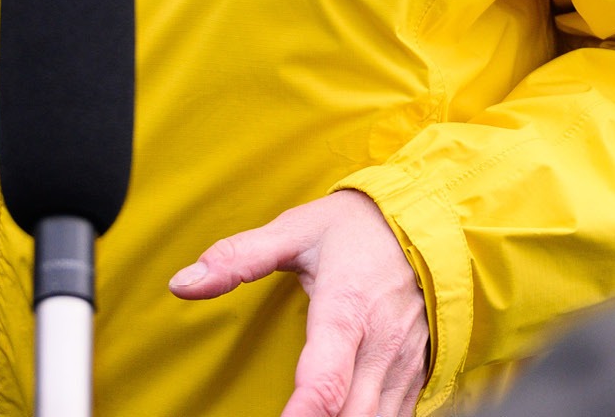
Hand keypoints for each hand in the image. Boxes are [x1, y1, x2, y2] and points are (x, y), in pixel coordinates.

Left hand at [171, 188, 427, 416]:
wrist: (431, 218)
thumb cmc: (358, 229)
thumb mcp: (296, 230)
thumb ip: (239, 258)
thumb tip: (184, 282)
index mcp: (348, 307)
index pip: (325, 378)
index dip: (302, 414)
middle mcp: (381, 341)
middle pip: (352, 414)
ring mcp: (404, 360)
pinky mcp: (416, 371)